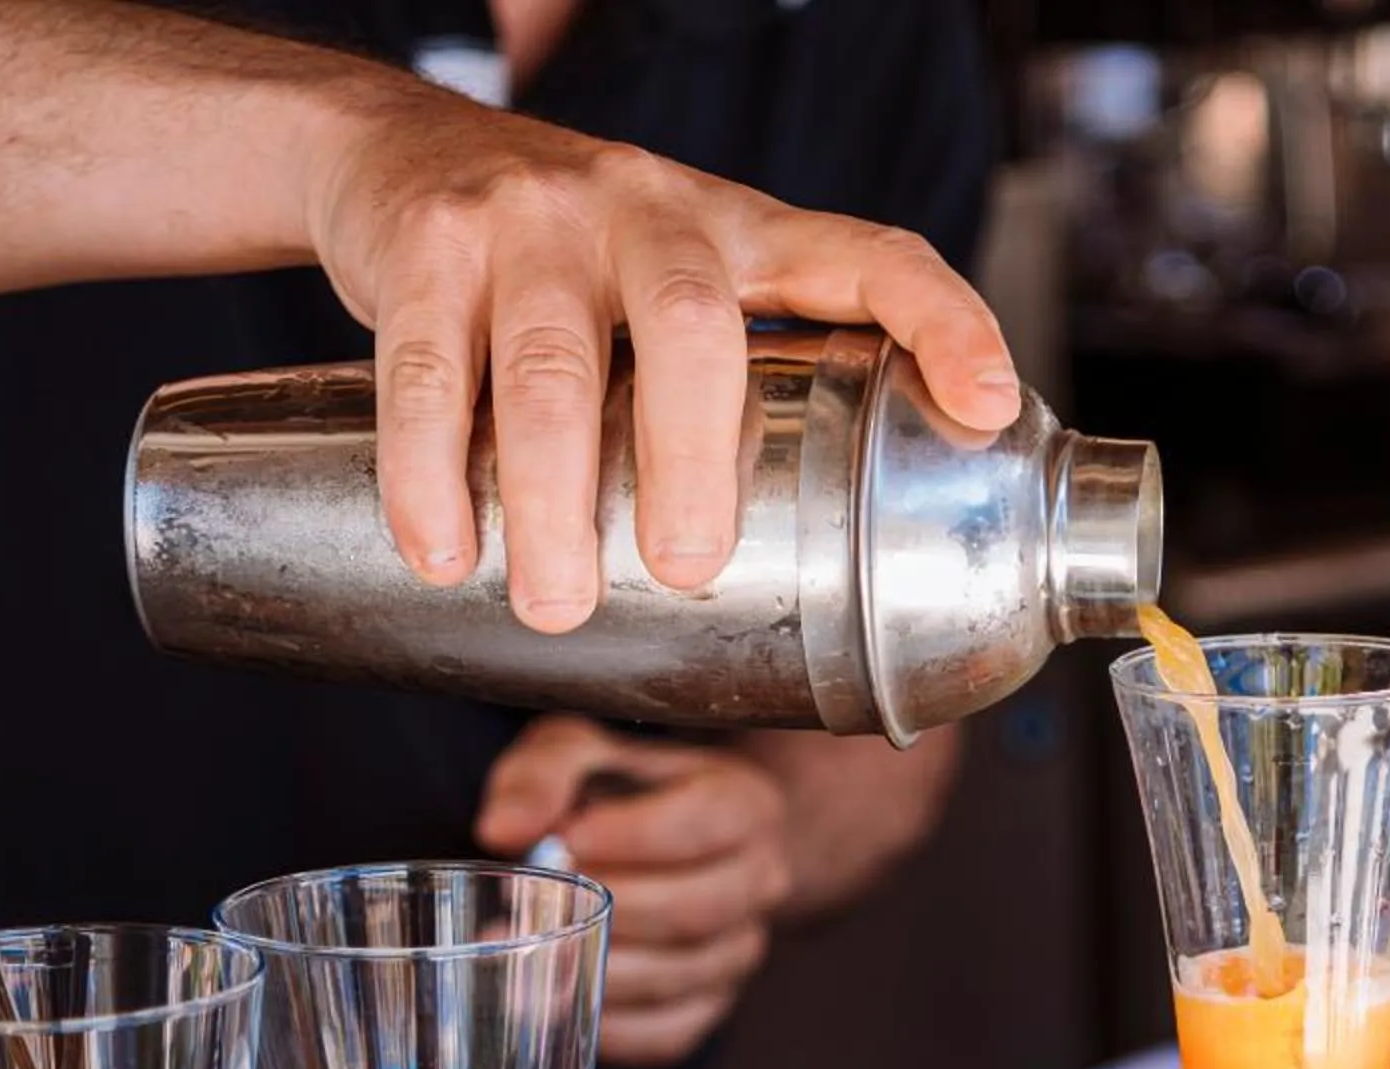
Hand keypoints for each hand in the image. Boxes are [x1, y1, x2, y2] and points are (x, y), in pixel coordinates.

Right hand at [303, 96, 1018, 631]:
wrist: (401, 147)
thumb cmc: (580, 263)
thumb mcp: (687, 291)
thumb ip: (747, 390)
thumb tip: (819, 579)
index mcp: (746, 232)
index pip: (873, 256)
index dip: (945, 321)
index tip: (989, 405)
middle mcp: (653, 211)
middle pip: (693, 331)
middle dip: (696, 459)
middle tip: (689, 566)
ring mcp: (537, 221)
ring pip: (551, 366)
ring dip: (552, 499)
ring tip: (559, 601)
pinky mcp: (430, 241)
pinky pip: (428, 369)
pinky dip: (430, 472)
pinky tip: (443, 550)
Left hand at [477, 716, 796, 1066]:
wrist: (668, 842)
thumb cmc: (616, 793)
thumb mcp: (578, 754)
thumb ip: (541, 775)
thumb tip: (502, 830)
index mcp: (745, 805)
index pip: (704, 825)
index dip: (635, 837)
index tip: (568, 841)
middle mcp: (760, 882)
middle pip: (695, 910)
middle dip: (610, 912)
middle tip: (536, 907)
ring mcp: (741, 950)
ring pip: (679, 975)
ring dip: (600, 971)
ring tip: (528, 956)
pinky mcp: (712, 1004)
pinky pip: (668, 1033)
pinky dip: (611, 1028)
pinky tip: (559, 1003)